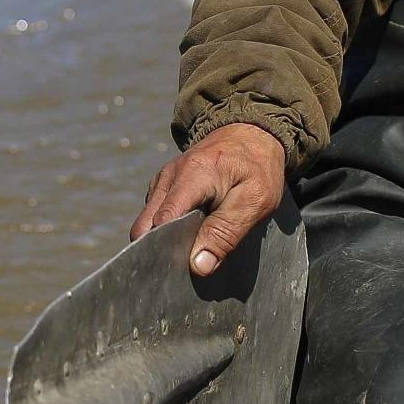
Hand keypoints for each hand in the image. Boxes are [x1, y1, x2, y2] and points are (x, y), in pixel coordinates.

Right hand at [131, 122, 288, 276]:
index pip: (163, 220)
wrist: (251, 135)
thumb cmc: (257, 168)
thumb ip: (226, 232)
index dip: (165, 248)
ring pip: (147, 222)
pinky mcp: (163, 185)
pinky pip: (154, 214)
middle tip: (186, 266)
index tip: (179, 268)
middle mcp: (170, 175)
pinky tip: (188, 235)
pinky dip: (166, 230)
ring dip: (163, 240)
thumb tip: (198, 265)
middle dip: (160, 249)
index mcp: (192, 175)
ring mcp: (163, 179)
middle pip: (146, 225)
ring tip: (190, 249)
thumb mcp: (255, 201)